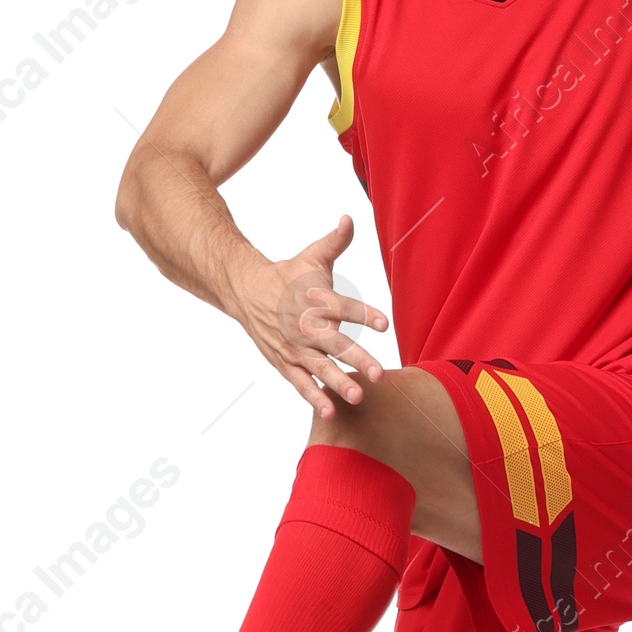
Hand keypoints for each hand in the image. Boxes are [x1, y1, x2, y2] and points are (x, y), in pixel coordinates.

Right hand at [235, 213, 390, 417]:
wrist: (245, 291)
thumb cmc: (288, 275)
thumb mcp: (311, 256)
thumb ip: (335, 242)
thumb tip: (350, 218)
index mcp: (314, 298)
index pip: (342, 306)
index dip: (364, 314)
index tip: (386, 325)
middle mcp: (304, 325)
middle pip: (333, 343)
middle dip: (356, 358)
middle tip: (378, 373)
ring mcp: (294, 347)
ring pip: (318, 368)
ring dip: (337, 383)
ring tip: (357, 397)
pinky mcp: (285, 362)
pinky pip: (300, 383)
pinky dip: (313, 398)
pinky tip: (330, 413)